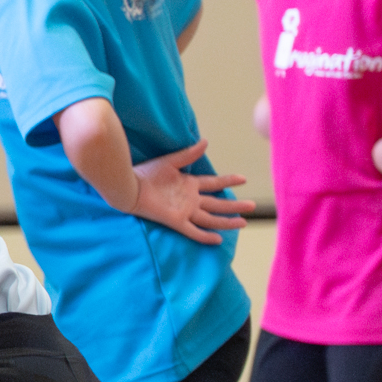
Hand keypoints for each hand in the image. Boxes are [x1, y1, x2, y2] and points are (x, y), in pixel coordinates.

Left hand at [128, 140, 254, 245]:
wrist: (129, 186)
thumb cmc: (146, 173)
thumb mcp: (170, 161)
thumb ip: (188, 154)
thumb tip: (205, 142)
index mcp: (189, 184)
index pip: (214, 183)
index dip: (228, 181)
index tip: (243, 179)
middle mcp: (190, 199)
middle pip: (217, 204)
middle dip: (234, 205)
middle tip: (252, 206)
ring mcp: (184, 211)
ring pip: (210, 218)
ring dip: (226, 221)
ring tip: (243, 222)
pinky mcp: (175, 220)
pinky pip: (193, 231)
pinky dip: (205, 236)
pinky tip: (218, 239)